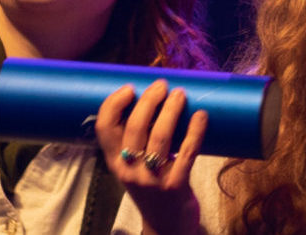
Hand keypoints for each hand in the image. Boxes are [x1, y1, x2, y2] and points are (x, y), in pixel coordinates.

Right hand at [94, 80, 209, 234]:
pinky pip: (187, 153)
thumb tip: (154, 100)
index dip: (113, 104)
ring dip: (171, 110)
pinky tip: (201, 116)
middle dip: (149, 100)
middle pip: (134, 127)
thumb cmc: (153, 189)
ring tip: (181, 94)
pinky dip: (195, 131)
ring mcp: (152, 180)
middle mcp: (129, 170)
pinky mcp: (176, 186)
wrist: (166, 227)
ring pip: (160, 137)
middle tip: (162, 85)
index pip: (104, 128)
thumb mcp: (134, 168)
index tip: (129, 87)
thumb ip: (137, 142)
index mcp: (115, 162)